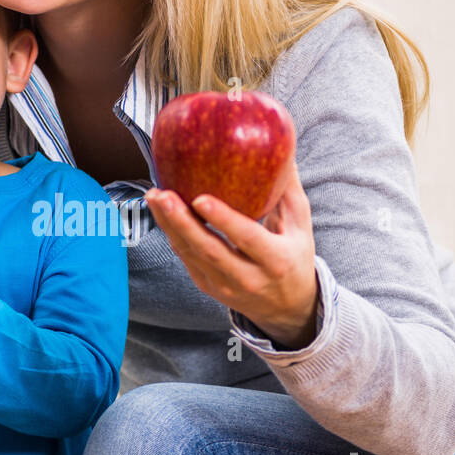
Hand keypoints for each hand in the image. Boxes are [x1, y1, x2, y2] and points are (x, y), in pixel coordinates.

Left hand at [144, 160, 319, 348]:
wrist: (287, 307)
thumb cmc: (294, 257)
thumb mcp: (301, 226)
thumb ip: (288, 190)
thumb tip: (281, 147)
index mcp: (276, 260)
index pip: (247, 239)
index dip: (223, 219)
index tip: (200, 198)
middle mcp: (248, 278)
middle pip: (209, 250)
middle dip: (182, 222)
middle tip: (162, 194)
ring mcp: (224, 286)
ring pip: (191, 255)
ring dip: (169, 225)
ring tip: (154, 196)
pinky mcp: (207, 287)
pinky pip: (186, 259)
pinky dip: (172, 235)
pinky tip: (161, 212)